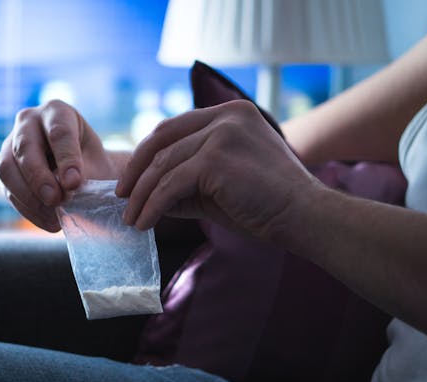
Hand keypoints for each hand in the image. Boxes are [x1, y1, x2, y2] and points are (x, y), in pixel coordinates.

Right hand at [0, 100, 118, 231]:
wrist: (83, 173)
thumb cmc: (93, 163)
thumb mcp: (97, 163)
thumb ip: (84, 173)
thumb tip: (67, 188)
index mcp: (57, 112)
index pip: (58, 132)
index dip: (66, 158)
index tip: (75, 183)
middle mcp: (28, 122)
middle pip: (26, 147)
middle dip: (40, 177)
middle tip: (56, 200)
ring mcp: (11, 145)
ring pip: (7, 168)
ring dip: (28, 195)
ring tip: (52, 216)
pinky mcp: (5, 170)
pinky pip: (8, 189)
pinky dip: (27, 208)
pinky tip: (48, 221)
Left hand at [116, 100, 323, 241]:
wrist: (304, 217)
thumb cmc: (266, 205)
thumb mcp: (220, 184)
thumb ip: (187, 181)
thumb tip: (147, 194)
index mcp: (231, 113)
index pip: (174, 127)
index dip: (147, 153)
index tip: (132, 180)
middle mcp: (226, 116)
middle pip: (162, 139)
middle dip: (136, 170)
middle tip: (122, 197)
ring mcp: (221, 134)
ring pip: (163, 165)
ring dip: (141, 195)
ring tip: (131, 219)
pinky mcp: (216, 159)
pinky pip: (170, 185)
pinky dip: (152, 206)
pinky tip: (144, 224)